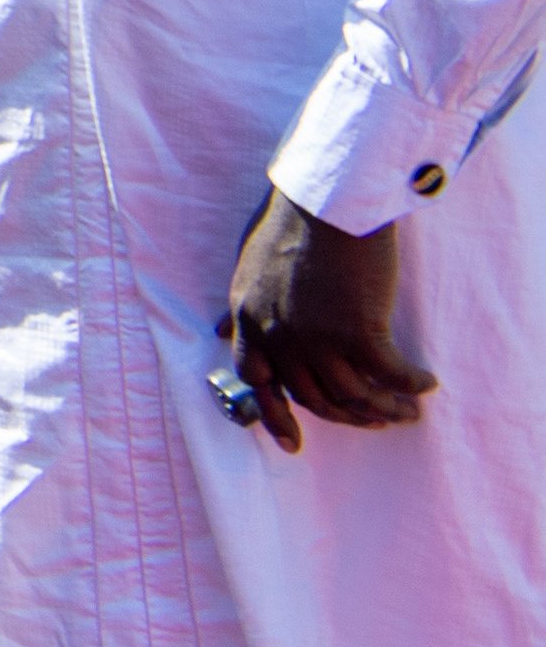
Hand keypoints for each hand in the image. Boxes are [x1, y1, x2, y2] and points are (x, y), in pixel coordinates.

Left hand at [222, 190, 438, 453]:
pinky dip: (409, 385)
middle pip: (312, 396)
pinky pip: (388, 376)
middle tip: (374, 421)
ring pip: (352, 395)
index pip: (256, 381)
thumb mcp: (248, 267)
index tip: (293, 444)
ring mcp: (317, 338)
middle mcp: (279, 336)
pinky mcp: (358, 332)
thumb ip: (242, 305)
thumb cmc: (292, 224)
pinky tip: (424, 384)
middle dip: (346, 417)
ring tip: (406, 409)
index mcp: (249, 319)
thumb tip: (220, 329)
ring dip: (383, 408)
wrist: (327, 202)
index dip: (275, 417)